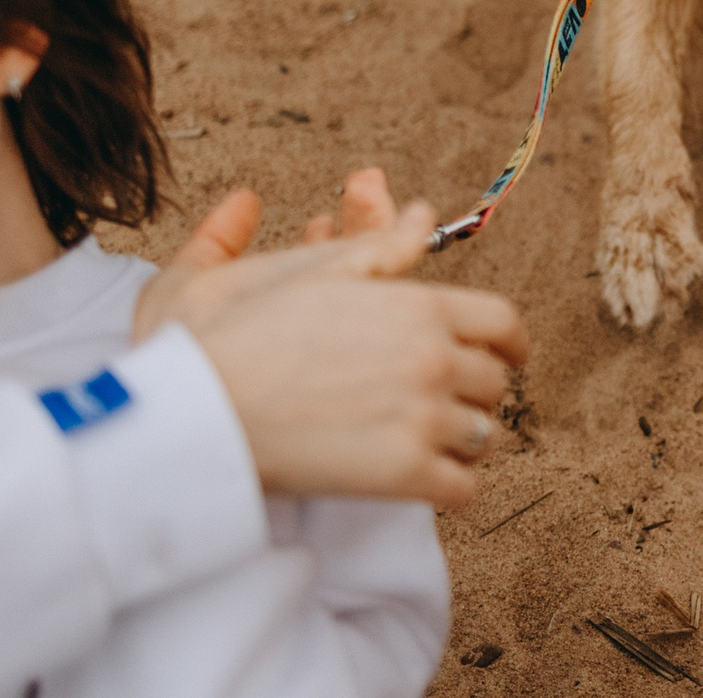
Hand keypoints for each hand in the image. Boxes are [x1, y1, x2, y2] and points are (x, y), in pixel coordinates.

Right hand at [132, 174, 531, 507]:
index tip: (505, 355)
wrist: (194, 412)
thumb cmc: (236, 335)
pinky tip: (420, 478)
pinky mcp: (405, 478)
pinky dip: (447, 486)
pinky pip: (462, 489)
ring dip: (460, 438)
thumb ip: (376, 246)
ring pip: (482, 436)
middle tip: (444, 399)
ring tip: (426, 438)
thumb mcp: (306, 271)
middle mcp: (433, 361)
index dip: (508, 342)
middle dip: (473, 389)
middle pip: (494, 381)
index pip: (503, 323)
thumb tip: (421, 213)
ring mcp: (423, 421)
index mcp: (418, 307)